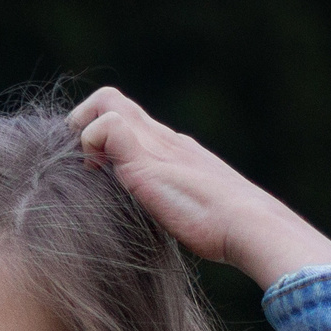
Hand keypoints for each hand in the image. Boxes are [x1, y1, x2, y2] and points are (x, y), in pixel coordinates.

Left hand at [67, 88, 330, 289]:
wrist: (247, 225)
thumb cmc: (222, 230)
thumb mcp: (185, 210)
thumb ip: (167, 204)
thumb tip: (155, 225)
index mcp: (172, 148)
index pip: (129, 120)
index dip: (102, 134)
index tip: (95, 167)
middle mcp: (161, 137)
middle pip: (113, 100)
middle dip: (85, 122)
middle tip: (84, 162)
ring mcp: (154, 143)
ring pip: (106, 102)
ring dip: (83, 129)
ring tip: (88, 168)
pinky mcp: (144, 158)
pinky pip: (104, 126)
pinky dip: (90, 143)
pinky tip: (97, 174)